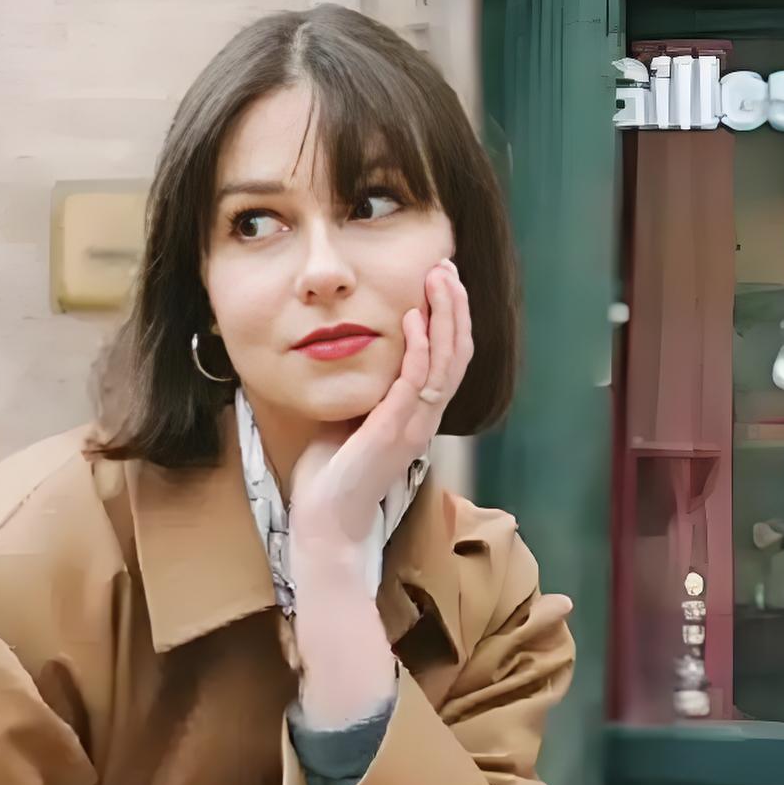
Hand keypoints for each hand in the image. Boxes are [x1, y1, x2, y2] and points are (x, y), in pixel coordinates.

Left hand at [285, 262, 473, 569]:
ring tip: (439, 278)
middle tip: (446, 265)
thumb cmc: (333, 472)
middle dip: (455, 305)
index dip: (451, 317)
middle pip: (458, 353)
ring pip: (447, 362)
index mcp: (418, 413)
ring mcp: (414, 426)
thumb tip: (351, 347)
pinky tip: (413, 318)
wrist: (325, 520)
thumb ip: (364, 385)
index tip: (440, 278)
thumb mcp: (351, 414)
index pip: (448, 357)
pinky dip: (420, 348)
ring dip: (446, 316)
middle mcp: (424, 418)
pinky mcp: (395, 432)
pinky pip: (416, 382)